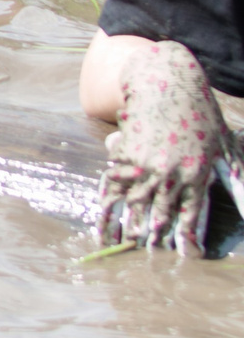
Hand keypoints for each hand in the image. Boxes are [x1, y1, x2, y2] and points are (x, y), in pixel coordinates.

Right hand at [100, 42, 235, 253]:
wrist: (166, 82)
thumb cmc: (200, 111)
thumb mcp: (224, 144)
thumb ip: (234, 173)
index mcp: (197, 174)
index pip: (191, 215)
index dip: (189, 238)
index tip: (189, 256)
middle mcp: (169, 174)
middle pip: (160, 213)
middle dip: (155, 236)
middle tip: (149, 252)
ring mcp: (145, 164)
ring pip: (134, 202)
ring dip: (127, 223)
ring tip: (121, 241)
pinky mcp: (125, 153)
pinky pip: (116, 180)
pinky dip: (109, 195)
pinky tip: (105, 209)